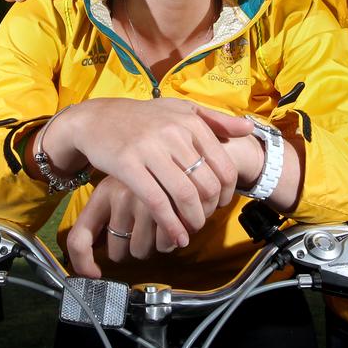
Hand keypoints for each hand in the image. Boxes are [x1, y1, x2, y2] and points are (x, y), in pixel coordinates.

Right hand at [42, 98, 251, 247]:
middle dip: (209, 210)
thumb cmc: (142, 118)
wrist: (97, 119)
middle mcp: (173, 133)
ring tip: (191, 231)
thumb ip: (215, 120)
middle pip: (206, 183)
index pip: (222, 166)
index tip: (219, 204)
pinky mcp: (127, 165)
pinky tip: (175, 236)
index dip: (226, 192)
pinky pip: (156, 201)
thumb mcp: (180, 110)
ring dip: (192, 221)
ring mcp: (149, 149)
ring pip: (184, 194)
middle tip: (204, 221)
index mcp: (190, 122)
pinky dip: (170, 224)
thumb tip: (250, 127)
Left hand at [67, 177, 181, 277]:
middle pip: (118, 252)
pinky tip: (173, 225)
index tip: (93, 274)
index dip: (83, 263)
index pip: (80, 239)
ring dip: (151, 245)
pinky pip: (164, 245)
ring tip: (158, 226)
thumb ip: (103, 221)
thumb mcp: (118, 189)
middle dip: (130, 247)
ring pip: (141, 251)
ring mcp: (146, 201)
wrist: (173, 151)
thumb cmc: (144, 178)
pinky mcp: (171, 207)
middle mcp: (121, 197)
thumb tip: (92, 269)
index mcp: (102, 194)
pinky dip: (170, 242)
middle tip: (140, 230)